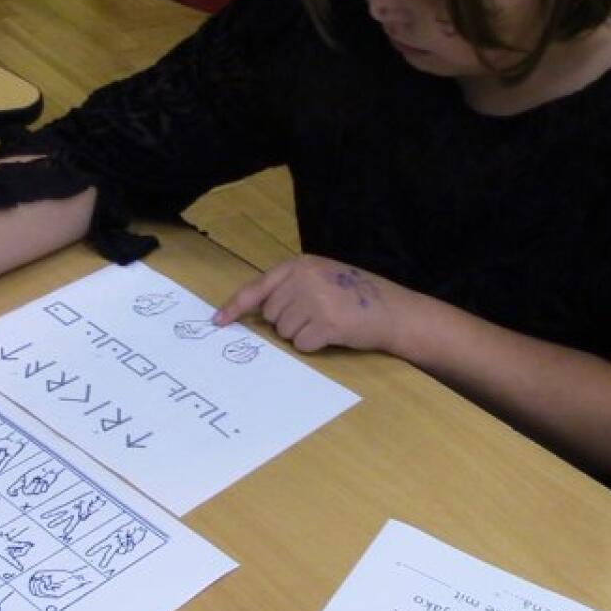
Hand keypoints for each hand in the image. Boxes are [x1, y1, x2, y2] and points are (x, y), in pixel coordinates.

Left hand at [214, 255, 406, 352]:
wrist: (393, 310)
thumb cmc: (356, 296)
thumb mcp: (321, 277)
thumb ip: (290, 287)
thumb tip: (255, 312)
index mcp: (300, 265)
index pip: (258, 287)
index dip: (235, 307)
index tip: (218, 321)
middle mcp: (304, 278)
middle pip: (270, 315)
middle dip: (287, 321)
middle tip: (316, 315)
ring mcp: (314, 300)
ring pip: (284, 332)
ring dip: (302, 334)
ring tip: (327, 322)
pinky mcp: (325, 323)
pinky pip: (301, 345)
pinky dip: (314, 346)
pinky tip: (333, 334)